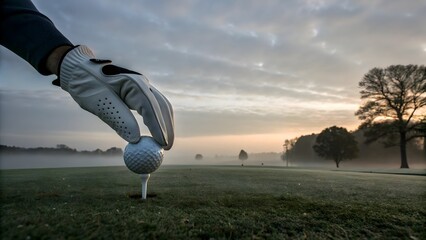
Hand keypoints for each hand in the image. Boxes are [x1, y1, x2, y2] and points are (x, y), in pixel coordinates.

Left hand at [53, 45, 173, 149]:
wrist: (79, 69)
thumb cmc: (87, 85)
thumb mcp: (99, 102)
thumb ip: (119, 119)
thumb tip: (136, 139)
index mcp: (132, 83)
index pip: (150, 107)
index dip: (158, 127)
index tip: (162, 145)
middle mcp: (142, 82)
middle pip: (162, 106)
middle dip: (167, 128)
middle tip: (166, 148)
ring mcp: (142, 85)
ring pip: (161, 105)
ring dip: (165, 124)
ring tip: (164, 144)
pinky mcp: (139, 90)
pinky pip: (154, 105)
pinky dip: (158, 119)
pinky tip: (156, 131)